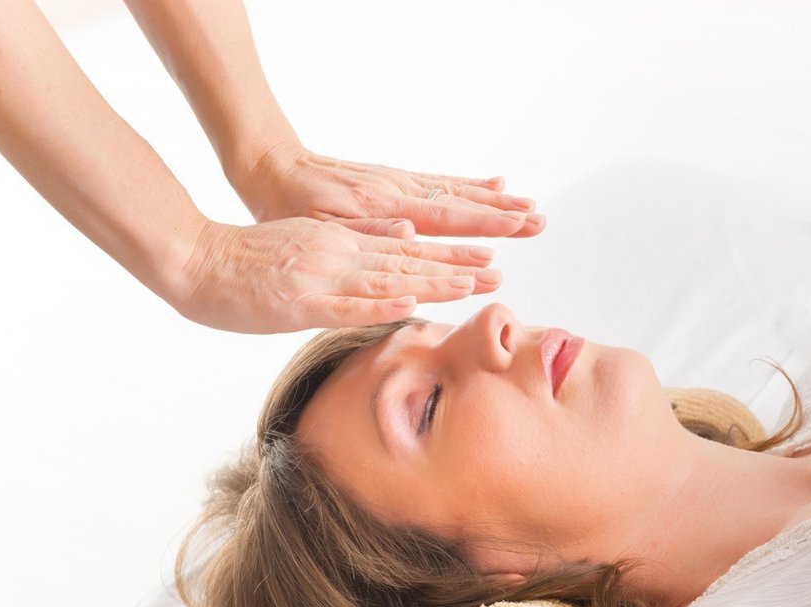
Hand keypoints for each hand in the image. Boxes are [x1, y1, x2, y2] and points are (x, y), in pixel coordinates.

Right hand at [172, 217, 502, 332]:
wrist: (196, 259)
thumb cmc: (248, 260)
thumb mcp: (309, 240)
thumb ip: (356, 237)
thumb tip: (404, 233)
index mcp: (342, 242)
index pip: (406, 251)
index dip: (449, 257)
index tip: (486, 262)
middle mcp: (340, 252)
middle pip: (408, 261)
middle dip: (456, 267)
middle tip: (498, 272)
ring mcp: (322, 274)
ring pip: (387, 277)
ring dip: (432, 281)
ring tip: (473, 284)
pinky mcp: (300, 297)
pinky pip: (346, 302)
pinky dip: (379, 302)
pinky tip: (410, 301)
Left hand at [231, 141, 545, 238]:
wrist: (270, 166)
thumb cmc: (290, 204)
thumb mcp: (319, 228)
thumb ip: (366, 233)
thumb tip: (413, 236)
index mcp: (385, 208)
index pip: (447, 218)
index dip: (485, 225)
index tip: (519, 228)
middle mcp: (398, 192)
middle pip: (460, 203)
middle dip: (501, 213)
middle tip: (540, 221)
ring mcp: (397, 183)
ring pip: (453, 191)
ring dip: (492, 200)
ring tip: (526, 205)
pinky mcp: (391, 180)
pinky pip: (437, 183)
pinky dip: (466, 185)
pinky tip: (487, 185)